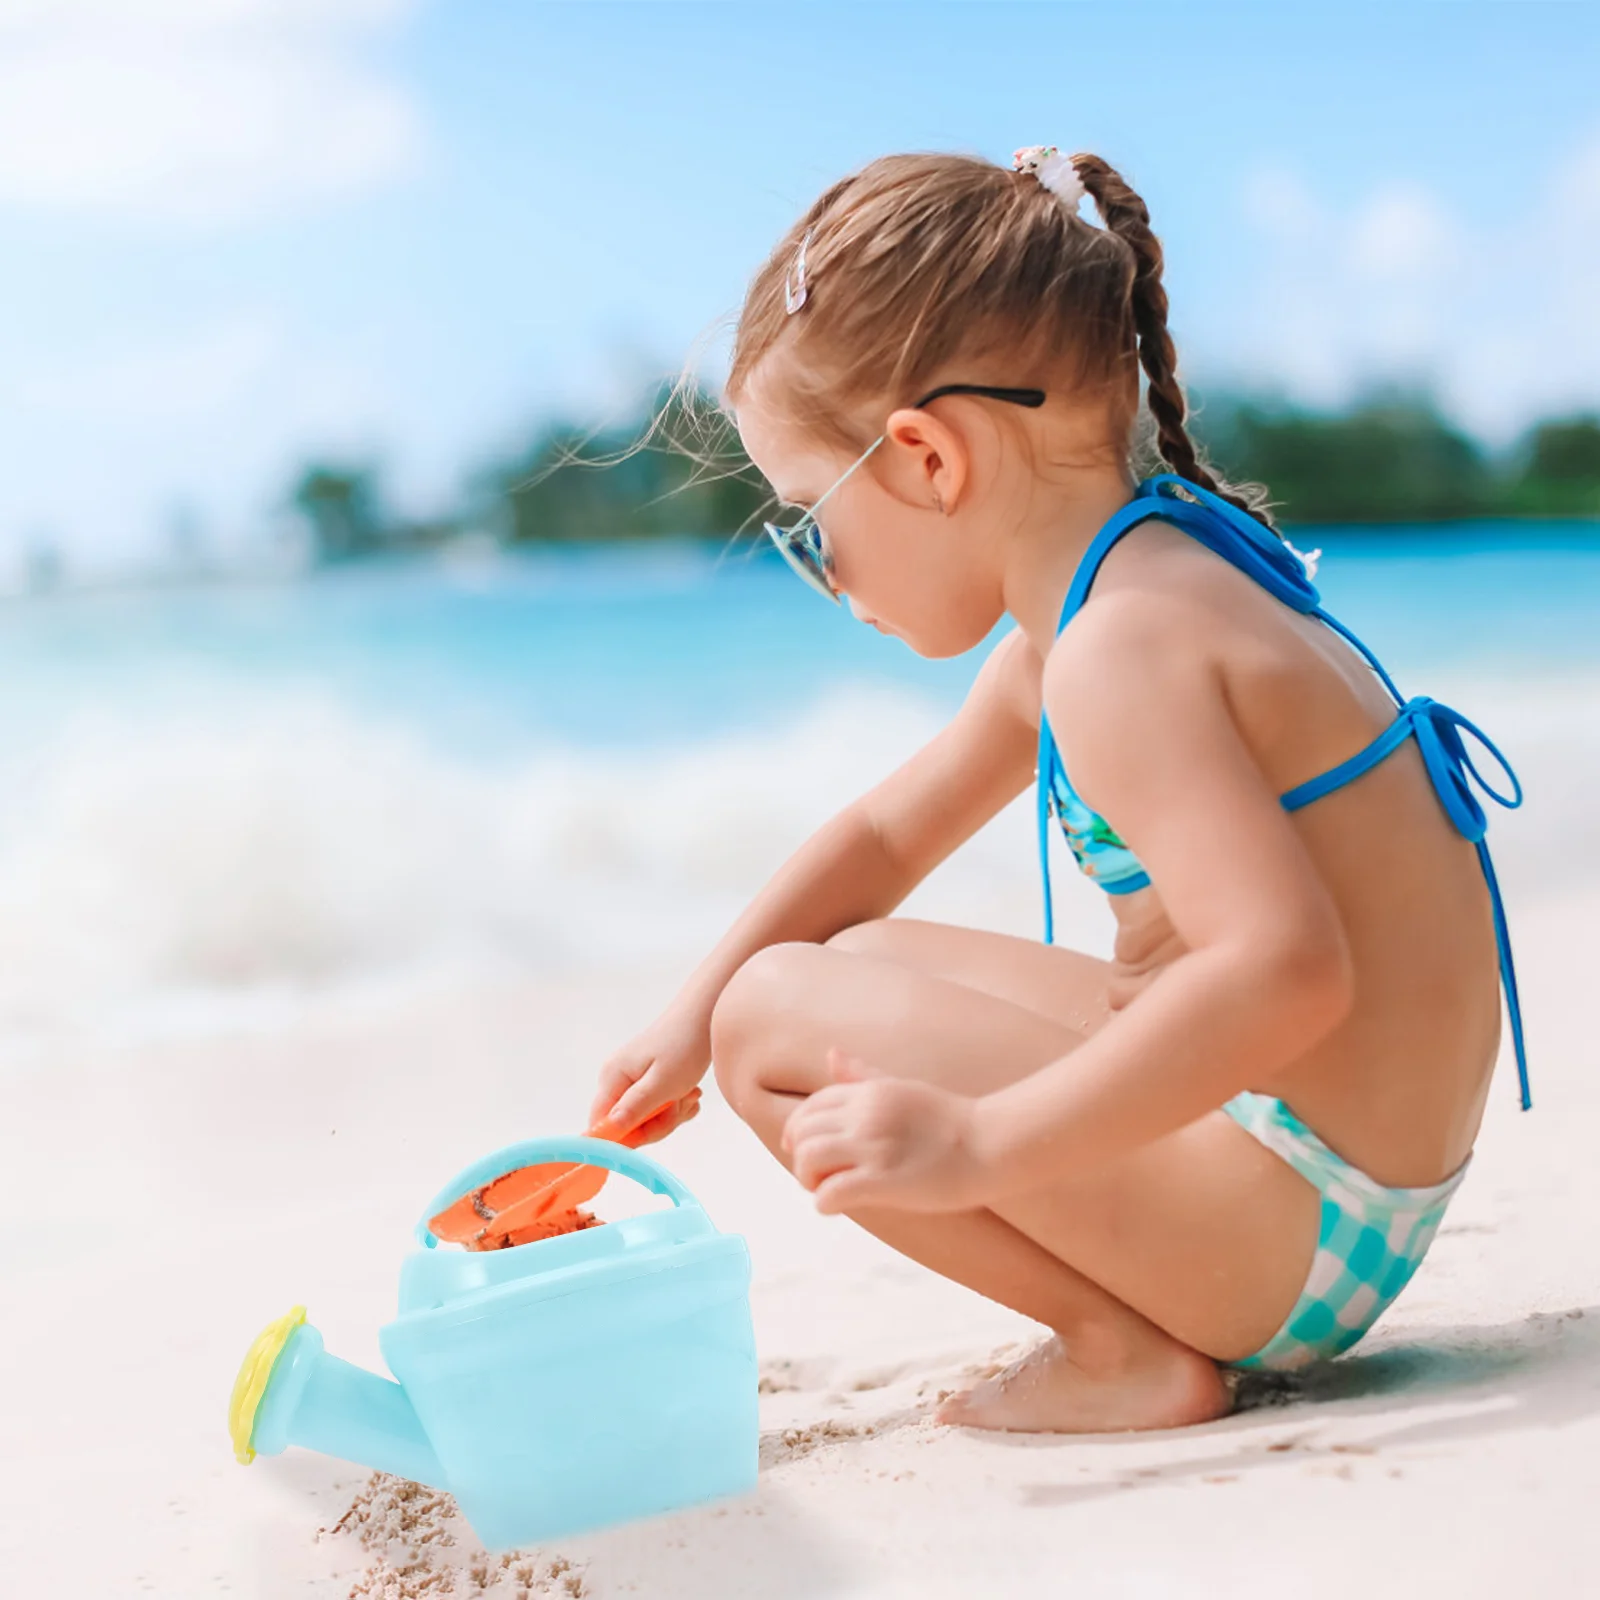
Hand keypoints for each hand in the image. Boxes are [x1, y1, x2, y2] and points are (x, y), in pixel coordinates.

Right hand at [590, 1004, 711, 1147]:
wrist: (706, 1015)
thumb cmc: (685, 1045)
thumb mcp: (662, 1083)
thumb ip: (635, 1108)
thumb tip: (610, 1129)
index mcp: (612, 1078)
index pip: (600, 1122)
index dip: (621, 1138)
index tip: (651, 1134)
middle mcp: (617, 1080)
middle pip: (627, 1124)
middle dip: (658, 1123)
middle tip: (680, 1105)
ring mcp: (633, 1081)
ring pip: (646, 1119)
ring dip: (672, 1114)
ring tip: (690, 1094)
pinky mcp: (649, 1082)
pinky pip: (658, 1109)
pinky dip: (677, 1107)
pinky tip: (691, 1094)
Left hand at [780, 1048, 993, 1214]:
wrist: (992, 1143)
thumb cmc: (951, 1120)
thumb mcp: (902, 1087)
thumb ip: (863, 1075)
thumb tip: (830, 1054)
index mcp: (869, 1092)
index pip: (810, 1108)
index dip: (800, 1132)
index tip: (807, 1151)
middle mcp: (865, 1115)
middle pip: (802, 1133)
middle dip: (801, 1158)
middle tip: (818, 1176)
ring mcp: (873, 1147)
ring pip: (807, 1159)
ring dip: (809, 1180)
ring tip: (826, 1189)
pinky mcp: (884, 1181)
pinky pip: (830, 1193)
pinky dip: (824, 1203)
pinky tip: (838, 1205)